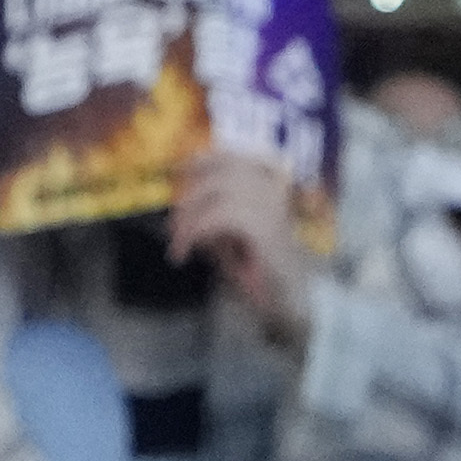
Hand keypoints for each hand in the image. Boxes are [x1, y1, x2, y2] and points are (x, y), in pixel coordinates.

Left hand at [166, 145, 317, 350]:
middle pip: (220, 173)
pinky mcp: (265, 228)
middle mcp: (272, 189)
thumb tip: (184, 208)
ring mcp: (271, 206)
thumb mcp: (228, 239)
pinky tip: (187, 252)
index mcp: (268, 185)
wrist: (287, 302)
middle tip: (173, 228)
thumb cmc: (260, 273)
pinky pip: (220, 217)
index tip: (178, 171)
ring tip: (179, 245)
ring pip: (217, 193)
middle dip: (189, 197)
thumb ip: (211, 218)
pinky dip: (196, 232)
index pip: (232, 157)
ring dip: (190, 218)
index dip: (202, 160)